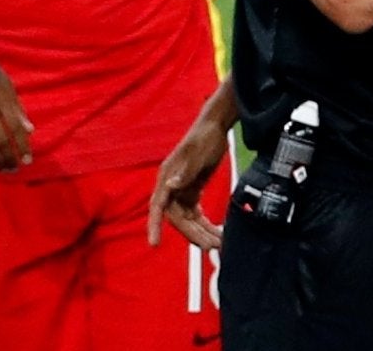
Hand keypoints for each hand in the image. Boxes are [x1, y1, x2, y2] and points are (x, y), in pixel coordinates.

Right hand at [148, 116, 230, 248]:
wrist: (216, 125)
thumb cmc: (205, 137)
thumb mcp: (197, 154)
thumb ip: (185, 172)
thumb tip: (169, 187)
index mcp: (167, 178)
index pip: (158, 207)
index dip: (154, 226)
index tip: (154, 244)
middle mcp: (171, 187)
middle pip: (178, 218)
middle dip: (193, 234)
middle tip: (211, 247)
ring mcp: (181, 190)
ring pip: (188, 219)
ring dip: (202, 232)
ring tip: (219, 244)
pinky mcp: (193, 190)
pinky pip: (196, 214)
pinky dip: (205, 224)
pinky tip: (217, 233)